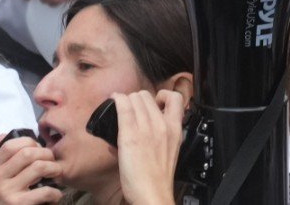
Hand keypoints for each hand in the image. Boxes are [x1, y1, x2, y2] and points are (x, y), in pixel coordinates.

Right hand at [0, 134, 62, 204]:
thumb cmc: (6, 196)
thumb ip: (3, 158)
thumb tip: (3, 135)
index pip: (9, 145)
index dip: (29, 142)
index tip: (38, 148)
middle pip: (27, 153)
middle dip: (46, 154)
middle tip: (52, 161)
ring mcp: (6, 192)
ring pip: (38, 167)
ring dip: (54, 169)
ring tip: (56, 174)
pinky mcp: (18, 204)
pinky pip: (45, 190)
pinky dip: (56, 192)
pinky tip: (55, 194)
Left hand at [114, 89, 184, 204]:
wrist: (152, 193)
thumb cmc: (158, 177)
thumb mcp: (169, 151)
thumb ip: (160, 136)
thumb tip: (144, 129)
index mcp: (175, 128)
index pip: (175, 98)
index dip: (163, 96)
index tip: (155, 103)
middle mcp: (162, 124)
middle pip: (149, 96)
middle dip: (138, 98)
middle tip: (131, 107)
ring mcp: (146, 129)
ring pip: (136, 99)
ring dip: (126, 99)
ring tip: (120, 105)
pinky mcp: (130, 136)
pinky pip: (124, 108)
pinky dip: (118, 100)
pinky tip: (114, 99)